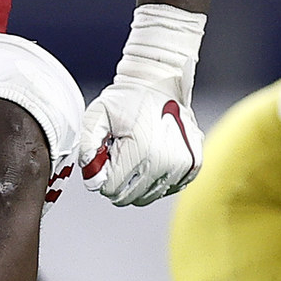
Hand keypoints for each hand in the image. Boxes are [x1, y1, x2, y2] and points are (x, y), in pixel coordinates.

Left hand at [77, 4, 204, 205]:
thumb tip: (91, 176)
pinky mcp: (193, 166)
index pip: (111, 189)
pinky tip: (151, 159)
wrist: (160, 83)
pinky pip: (167, 189)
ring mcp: (182, 166)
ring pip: (148, 197)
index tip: (105, 157)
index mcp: (141, 151)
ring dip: (136, 182)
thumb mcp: (96, 115)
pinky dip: (156, 180)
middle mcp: (165, 162)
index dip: (102, 176)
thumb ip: (86, 145)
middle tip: (119, 155)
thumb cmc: (126, 99)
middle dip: (118, 181)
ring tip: (135, 155)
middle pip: (129, 197)